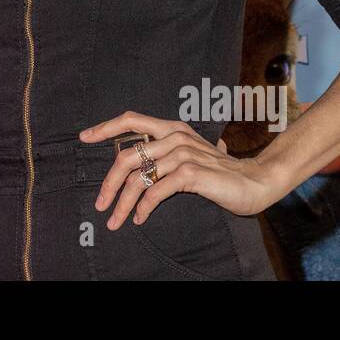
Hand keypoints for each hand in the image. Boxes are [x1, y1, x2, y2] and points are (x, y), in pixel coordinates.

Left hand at [79, 112, 289, 227]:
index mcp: (172, 128)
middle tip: (100, 204)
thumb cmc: (221, 172)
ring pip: (138, 178)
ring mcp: (182, 153)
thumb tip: (145, 163)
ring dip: (122, 203)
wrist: (255, 182)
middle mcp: (175, 136)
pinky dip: (143, 207)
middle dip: (108, 183)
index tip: (84, 138)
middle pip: (126, 156)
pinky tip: (140, 218)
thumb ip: (170, 153)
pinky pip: (155, 191)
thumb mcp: (191, 155)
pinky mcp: (190, 173)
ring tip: (115, 221)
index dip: (106, 128)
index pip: (132, 119)